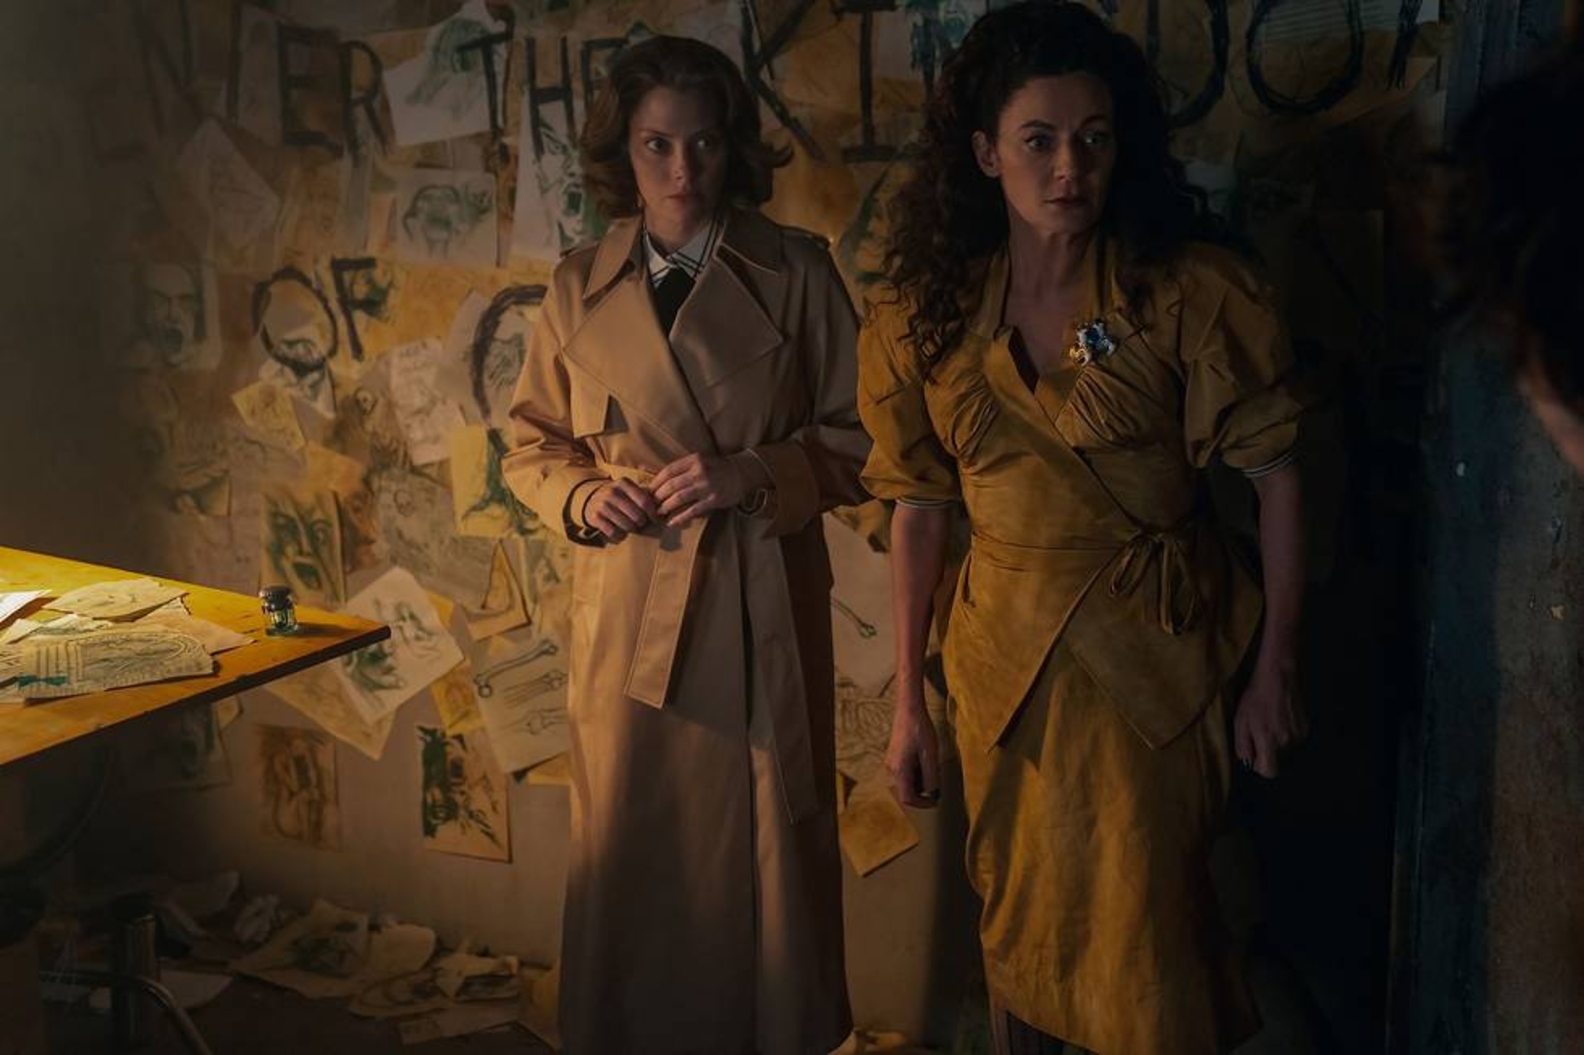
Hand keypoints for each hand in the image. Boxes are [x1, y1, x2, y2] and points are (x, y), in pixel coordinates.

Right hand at [583, 479, 658, 542]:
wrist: (592, 498)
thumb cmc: (619, 496)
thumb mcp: (630, 490)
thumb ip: (646, 495)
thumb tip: (665, 508)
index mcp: (624, 483)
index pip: (645, 501)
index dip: (653, 514)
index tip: (656, 520)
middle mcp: (612, 492)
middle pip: (638, 516)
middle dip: (642, 523)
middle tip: (641, 523)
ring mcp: (602, 504)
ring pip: (627, 525)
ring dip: (632, 529)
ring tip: (631, 526)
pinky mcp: (595, 517)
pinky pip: (614, 532)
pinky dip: (619, 536)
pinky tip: (620, 532)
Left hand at [650, 453, 750, 527]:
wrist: (741, 473)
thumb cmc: (718, 468)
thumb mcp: (701, 460)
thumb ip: (684, 468)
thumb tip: (661, 480)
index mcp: (694, 460)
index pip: (668, 471)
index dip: (656, 482)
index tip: (649, 490)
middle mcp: (699, 472)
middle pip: (671, 485)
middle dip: (658, 497)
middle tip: (651, 505)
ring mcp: (706, 486)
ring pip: (679, 498)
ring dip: (666, 507)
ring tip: (659, 513)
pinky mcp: (713, 500)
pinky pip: (692, 510)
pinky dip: (679, 518)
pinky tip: (671, 523)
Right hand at [886, 697, 940, 808]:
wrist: (908, 709)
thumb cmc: (920, 730)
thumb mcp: (930, 755)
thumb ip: (931, 777)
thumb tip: (934, 794)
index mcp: (899, 770)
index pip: (908, 798)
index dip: (922, 804)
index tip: (936, 801)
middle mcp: (892, 768)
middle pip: (907, 790)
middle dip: (923, 789)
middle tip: (936, 774)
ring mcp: (891, 762)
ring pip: (907, 781)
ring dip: (921, 778)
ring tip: (930, 761)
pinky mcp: (894, 756)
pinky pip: (905, 771)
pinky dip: (917, 771)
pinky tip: (924, 756)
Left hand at [1233, 656, 1306, 778]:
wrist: (1278, 678)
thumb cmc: (1255, 699)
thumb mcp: (1240, 722)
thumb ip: (1242, 746)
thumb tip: (1248, 763)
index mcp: (1269, 740)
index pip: (1270, 772)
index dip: (1260, 767)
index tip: (1255, 754)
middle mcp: (1287, 741)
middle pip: (1277, 761)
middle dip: (1267, 752)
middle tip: (1260, 733)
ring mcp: (1299, 735)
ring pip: (1285, 752)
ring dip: (1277, 743)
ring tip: (1270, 723)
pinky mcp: (1305, 729)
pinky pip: (1293, 741)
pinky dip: (1286, 735)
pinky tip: (1280, 719)